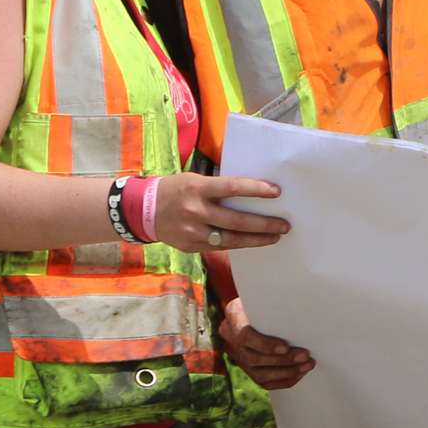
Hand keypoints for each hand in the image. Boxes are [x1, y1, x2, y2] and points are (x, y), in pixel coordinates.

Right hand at [157, 174, 288, 254]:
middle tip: (284, 225)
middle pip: (237, 220)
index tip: (276, 192)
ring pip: (231, 239)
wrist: (143, 210)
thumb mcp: (195, 180)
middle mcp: (195, 210)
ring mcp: (192, 231)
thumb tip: (253, 192)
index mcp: (198, 188)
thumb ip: (220, 187)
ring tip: (275, 236)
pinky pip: (220, 247)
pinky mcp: (190, 246)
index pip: (233, 188)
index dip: (256, 190)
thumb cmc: (177, 190)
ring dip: (257, 239)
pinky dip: (239, 244)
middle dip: (264, 223)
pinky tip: (253, 242)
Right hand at [218, 295, 313, 390]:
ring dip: (286, 372)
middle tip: (305, 356)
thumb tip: (303, 310)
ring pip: (258, 373)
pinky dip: (283, 380)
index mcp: (233, 314)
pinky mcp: (245, 366)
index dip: (264, 344)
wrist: (257, 306)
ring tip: (306, 365)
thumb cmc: (267, 299)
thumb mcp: (267, 295)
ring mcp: (235, 353)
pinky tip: (299, 374)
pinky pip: (262, 381)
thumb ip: (276, 303)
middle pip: (253, 357)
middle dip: (282, 360)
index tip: (285, 347)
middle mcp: (229, 336)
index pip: (244, 335)